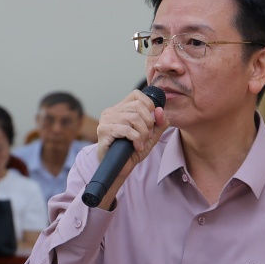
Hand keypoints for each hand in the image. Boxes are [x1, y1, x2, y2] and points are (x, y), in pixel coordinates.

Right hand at [91, 90, 167, 207]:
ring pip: (134, 118)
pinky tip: (136, 147)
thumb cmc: (131, 152)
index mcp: (120, 108)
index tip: (151, 121)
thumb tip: (160, 110)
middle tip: (147, 136)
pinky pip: (127, 130)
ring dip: (143, 133)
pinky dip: (136, 139)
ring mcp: (106, 120)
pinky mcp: (104, 130)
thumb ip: (159, 123)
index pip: (137, 94)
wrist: (118, 169)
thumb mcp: (150, 136)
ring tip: (141, 143)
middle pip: (138, 106)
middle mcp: (111, 111)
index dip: (149, 105)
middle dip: (148, 122)